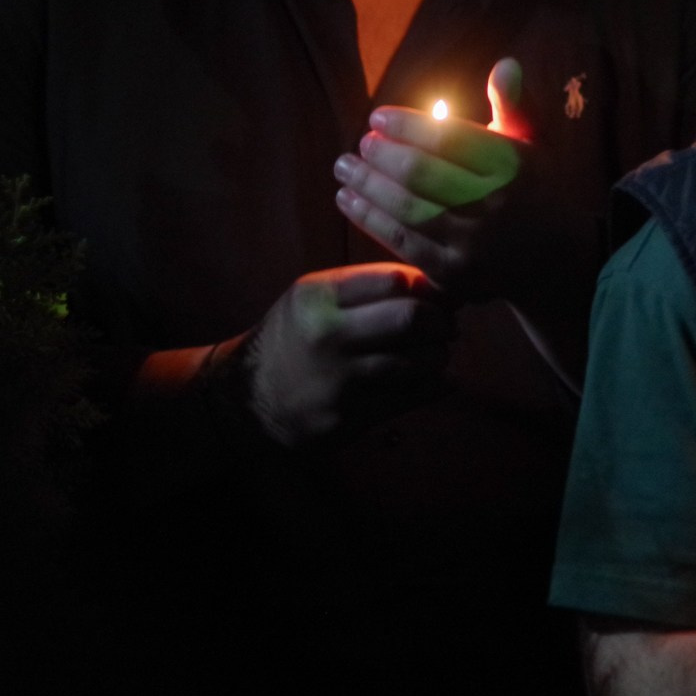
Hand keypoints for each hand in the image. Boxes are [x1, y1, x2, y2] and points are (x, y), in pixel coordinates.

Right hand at [246, 262, 452, 447]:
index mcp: (320, 296)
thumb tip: (432, 282)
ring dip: (438, 356)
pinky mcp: (348, 415)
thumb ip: (367, 287)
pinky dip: (433, 387)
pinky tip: (438, 380)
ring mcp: (338, 378)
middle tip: (448, 326)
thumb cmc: (294, 338)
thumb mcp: (316, 299)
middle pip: (411, 318)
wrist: (247, 399)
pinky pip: (409, 398)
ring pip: (416, 361)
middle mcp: (327, 334)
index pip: (394, 280)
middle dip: (441, 321)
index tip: (441, 295)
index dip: (429, 287)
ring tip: (437, 353)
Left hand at [334, 57, 545, 300]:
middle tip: (360, 143)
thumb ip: (514, 104)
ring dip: (366, 184)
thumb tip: (504, 64)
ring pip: (405, 207)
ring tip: (344, 168)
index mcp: (514, 165)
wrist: (557, 259)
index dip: (405, 124)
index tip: (377, 116)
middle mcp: (495, 204)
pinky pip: (401, 241)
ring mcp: (473, 243)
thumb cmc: (533, 189)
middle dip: (380, 153)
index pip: (448, 137)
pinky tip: (348, 200)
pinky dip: (368, 218)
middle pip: (420, 172)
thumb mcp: (533, 144)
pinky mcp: (454, 274)